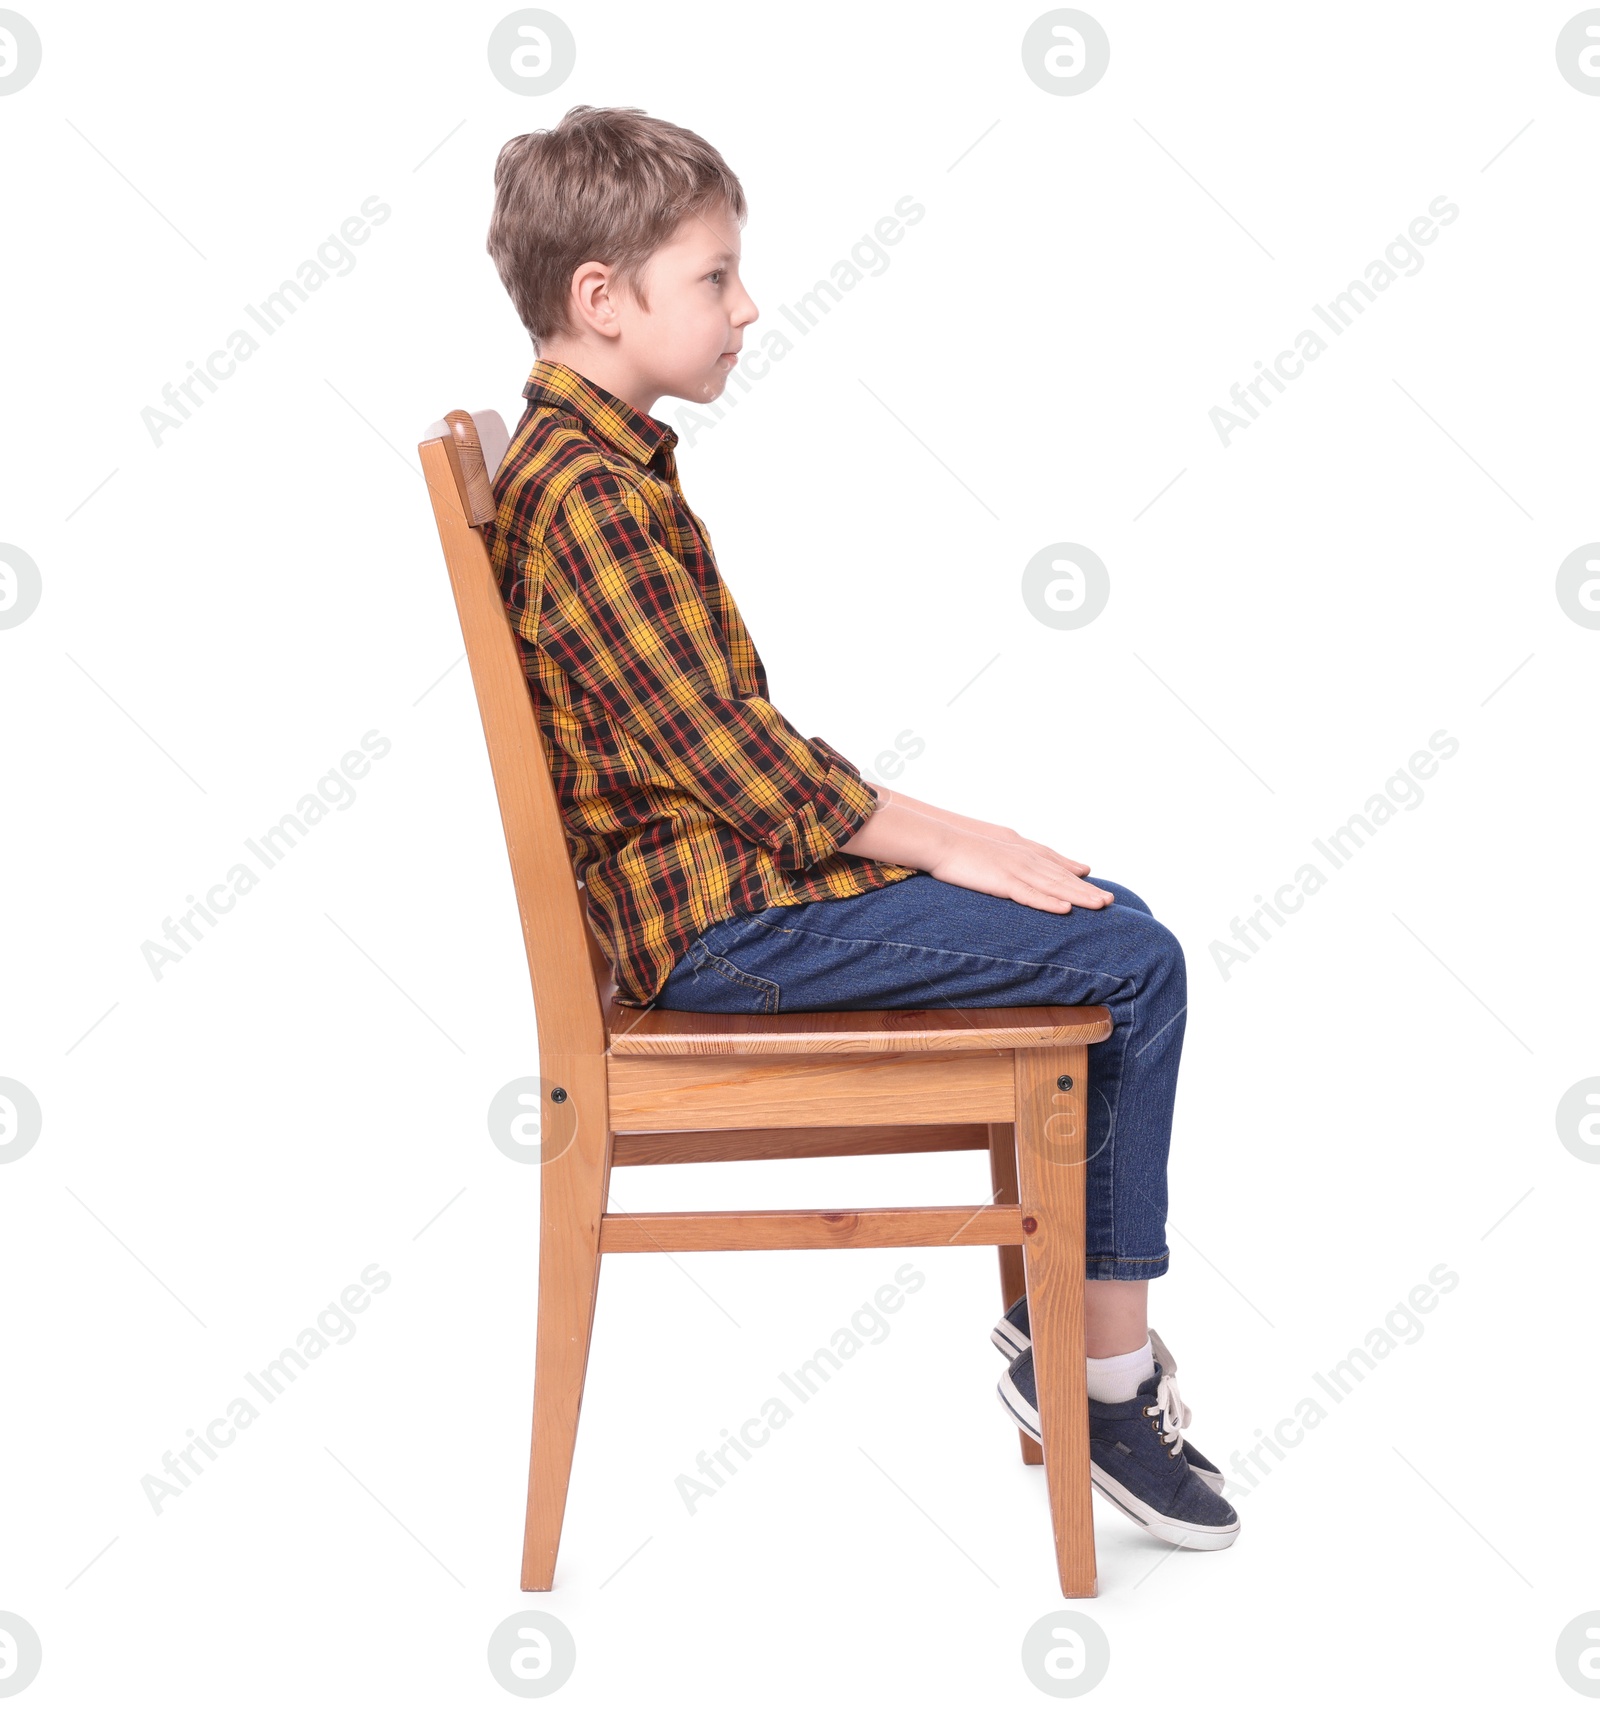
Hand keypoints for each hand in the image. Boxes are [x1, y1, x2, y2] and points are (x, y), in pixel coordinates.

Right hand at [926, 826, 1115, 912]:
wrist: (940, 841)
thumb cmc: (963, 845)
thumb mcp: (997, 845)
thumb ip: (1019, 853)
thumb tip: (1029, 859)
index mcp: (1023, 851)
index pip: (1057, 866)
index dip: (1077, 878)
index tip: (1097, 888)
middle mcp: (1026, 859)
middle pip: (1063, 877)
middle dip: (1088, 890)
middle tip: (1111, 901)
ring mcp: (1016, 870)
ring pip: (1054, 886)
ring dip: (1079, 896)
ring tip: (1101, 905)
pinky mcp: (1003, 882)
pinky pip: (1030, 895)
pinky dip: (1048, 902)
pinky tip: (1065, 909)